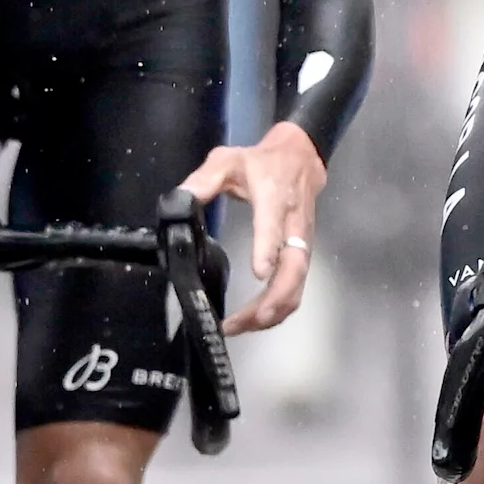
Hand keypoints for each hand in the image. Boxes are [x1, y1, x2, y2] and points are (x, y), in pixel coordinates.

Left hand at [177, 119, 323, 333]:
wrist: (301, 157)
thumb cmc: (261, 162)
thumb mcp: (228, 160)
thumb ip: (205, 179)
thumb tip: (181, 199)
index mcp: (273, 199)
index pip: (274, 226)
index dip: (267, 249)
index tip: (258, 274)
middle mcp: (293, 226)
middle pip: (294, 268)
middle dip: (273, 299)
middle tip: (244, 321)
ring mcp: (302, 243)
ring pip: (298, 284)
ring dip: (274, 310)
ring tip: (243, 326)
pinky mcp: (303, 254)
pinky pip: (296, 287)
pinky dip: (279, 308)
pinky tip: (256, 319)